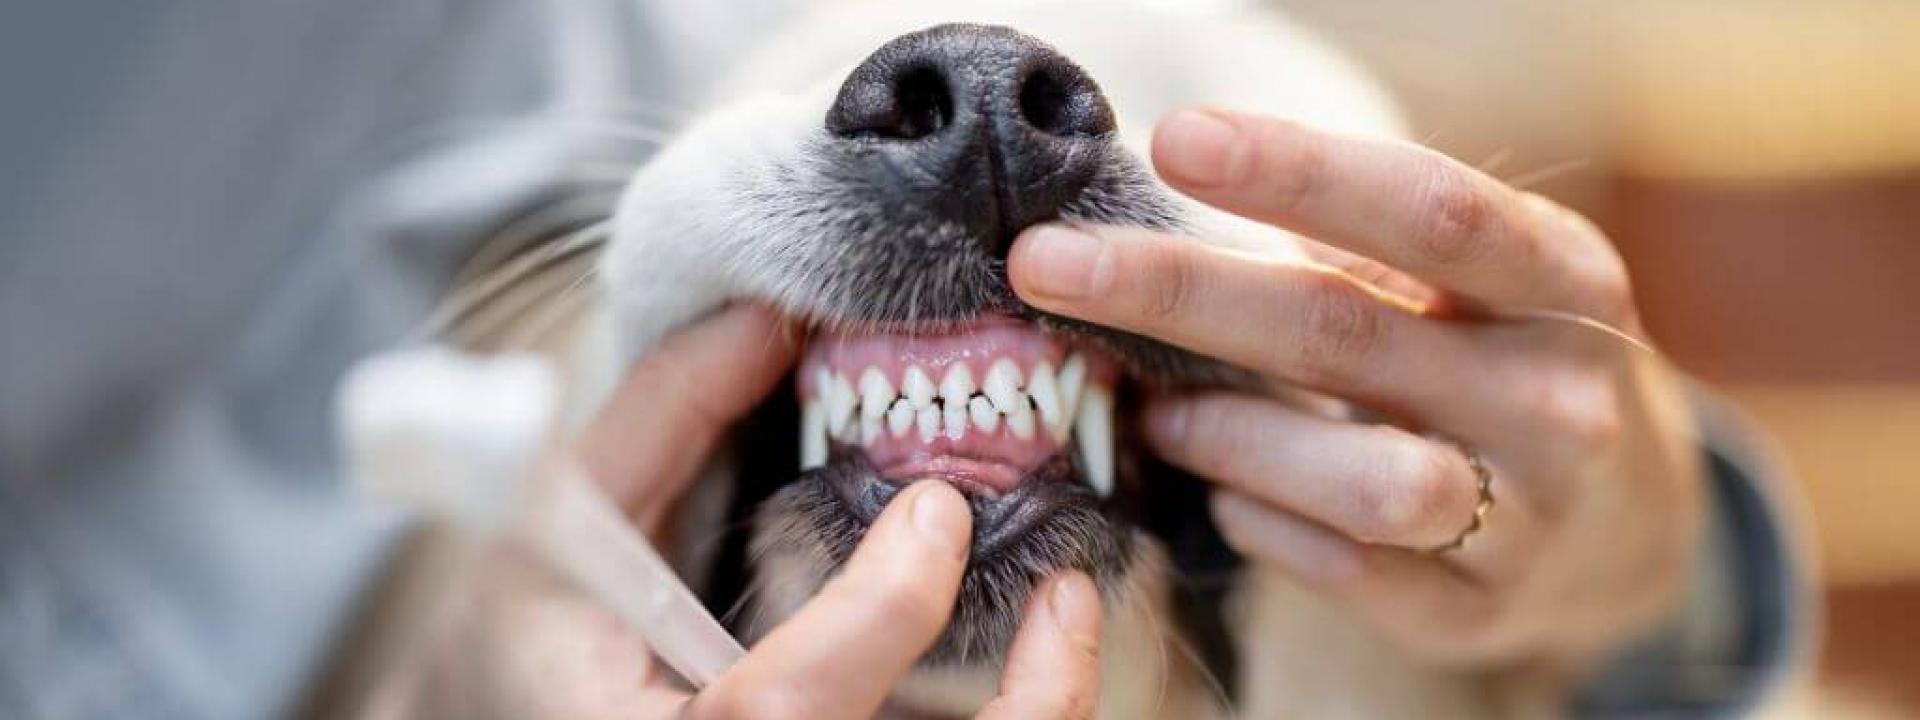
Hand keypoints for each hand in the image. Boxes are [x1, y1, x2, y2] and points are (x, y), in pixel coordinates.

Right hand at [385, 306, 1103, 718]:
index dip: (875, 622)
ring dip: (1038, 718)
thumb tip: (773, 316)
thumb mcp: (563, 520)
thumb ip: (662, 419)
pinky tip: (1050, 649)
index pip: (769, 719)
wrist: (518, 719)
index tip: (937, 512)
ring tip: (1068, 614)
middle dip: (1004, 701)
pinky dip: (1027, 717)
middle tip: (1037, 582)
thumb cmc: (529, 635)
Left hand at [1007, 109, 1706, 675]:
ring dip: (1224, 435)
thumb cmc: (1508, 363)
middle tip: (1049, 265)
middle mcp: (1559, 397)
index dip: (1299, 171)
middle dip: (1178, 293)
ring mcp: (1527, 518)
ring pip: (1354, 478)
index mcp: (1565, 281)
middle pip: (1345, 334)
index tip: (1175, 141)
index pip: (1428, 211)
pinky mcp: (1475, 611)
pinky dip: (1258, 521)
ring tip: (1155, 412)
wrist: (1631, 526)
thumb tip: (1177, 200)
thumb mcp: (1480, 284)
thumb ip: (1361, 247)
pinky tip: (1228, 493)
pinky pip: (1340, 568)